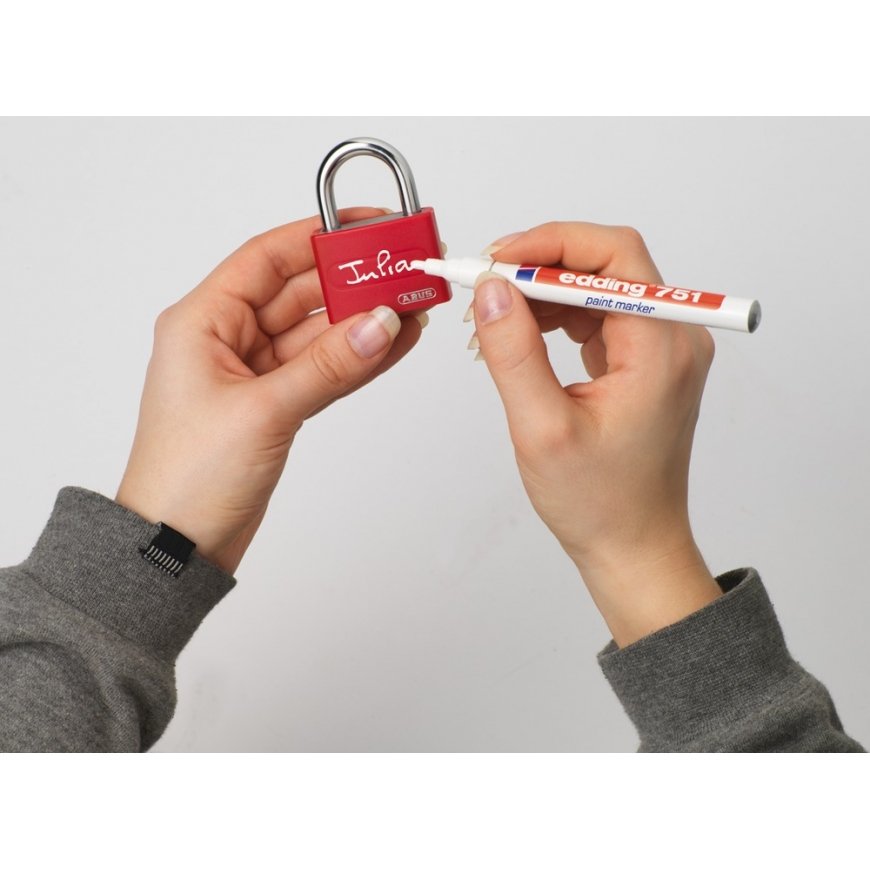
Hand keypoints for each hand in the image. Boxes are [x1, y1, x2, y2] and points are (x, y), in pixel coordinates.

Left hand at [116, 209, 424, 573]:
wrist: (178, 545)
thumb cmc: (187, 478)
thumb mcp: (263, 411)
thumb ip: (328, 366)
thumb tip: (381, 324)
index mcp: (203, 322)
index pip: (268, 258)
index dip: (319, 236)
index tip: (368, 226)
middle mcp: (228, 340)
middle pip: (300, 293)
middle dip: (352, 282)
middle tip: (403, 270)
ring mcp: (255, 374)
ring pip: (318, 333)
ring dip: (363, 321)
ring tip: (412, 305)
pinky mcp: (275, 404)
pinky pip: (324, 368)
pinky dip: (357, 358)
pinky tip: (394, 344)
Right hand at [472, 222, 721, 646]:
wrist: (634, 546)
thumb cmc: (599, 502)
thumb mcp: (543, 430)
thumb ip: (514, 354)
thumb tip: (492, 291)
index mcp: (660, 349)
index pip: (613, 258)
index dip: (551, 245)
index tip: (496, 260)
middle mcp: (673, 338)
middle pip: (607, 265)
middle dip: (541, 265)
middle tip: (487, 284)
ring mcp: (661, 349)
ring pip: (598, 287)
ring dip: (545, 292)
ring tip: (495, 317)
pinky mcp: (643, 362)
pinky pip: (599, 316)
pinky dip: (558, 316)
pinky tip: (523, 334)